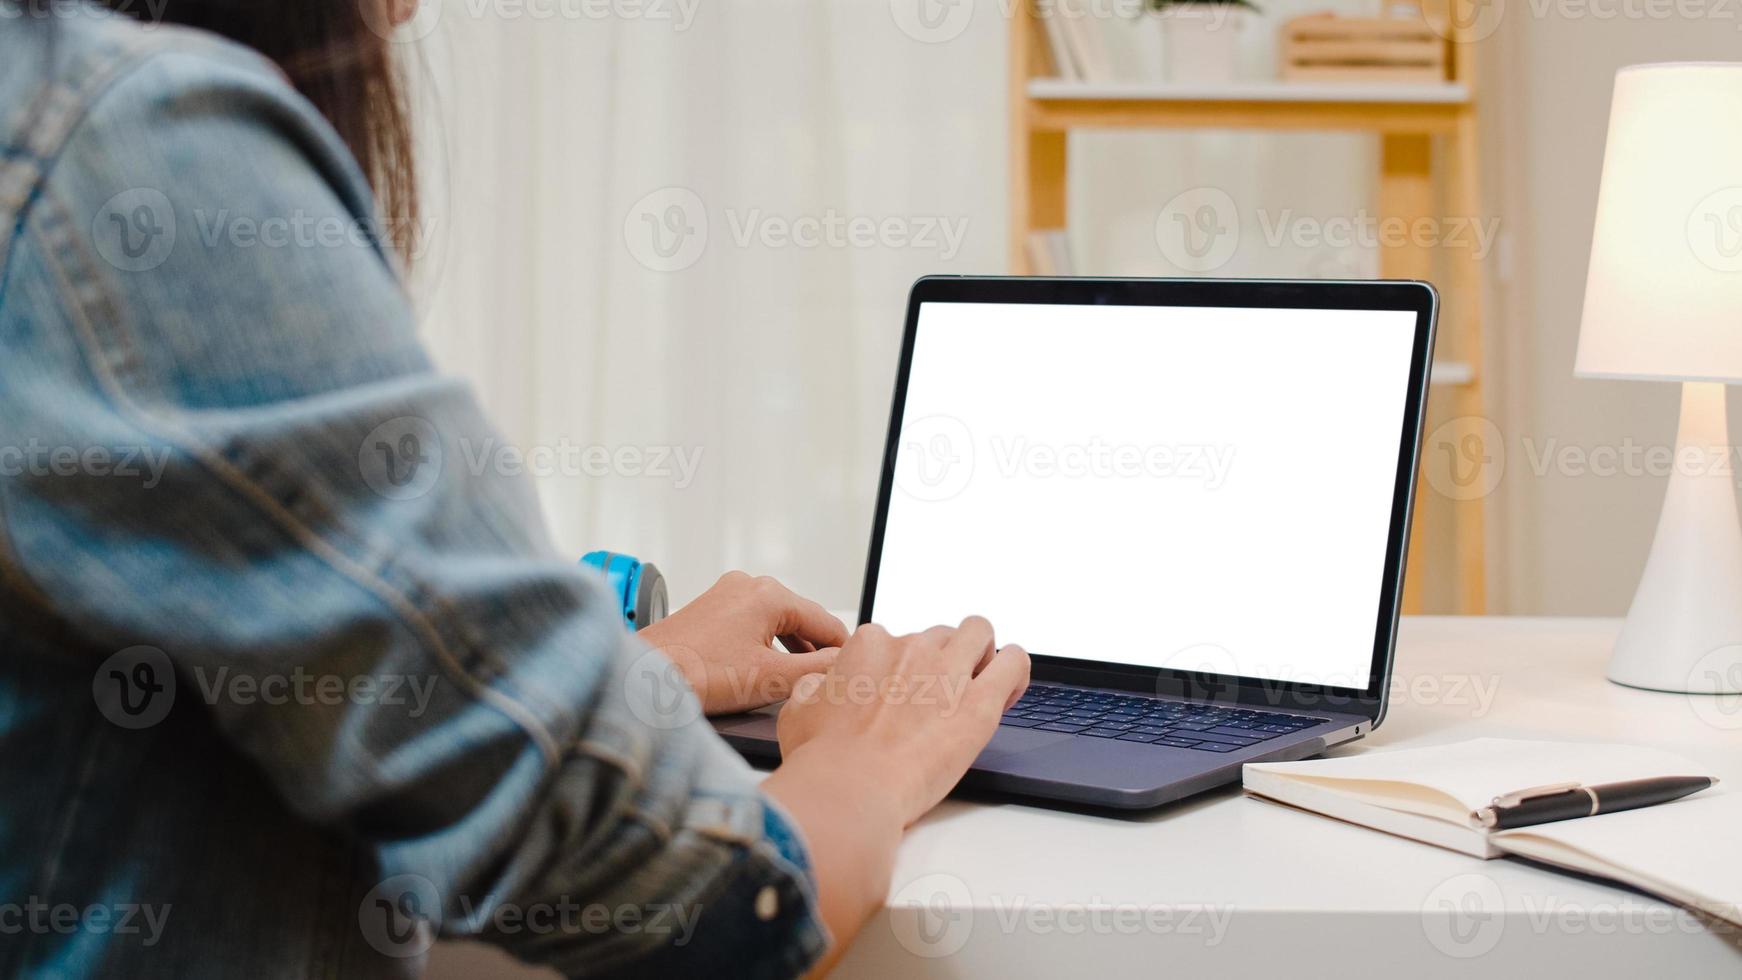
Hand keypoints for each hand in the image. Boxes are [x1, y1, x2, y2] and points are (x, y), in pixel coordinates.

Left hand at [636, 571, 847, 715]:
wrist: (643, 679)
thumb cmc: (699, 676)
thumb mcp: (772, 678)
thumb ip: (818, 669)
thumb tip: (845, 663)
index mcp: (769, 594)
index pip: (825, 622)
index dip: (843, 650)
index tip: (855, 670)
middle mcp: (749, 585)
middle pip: (801, 620)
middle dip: (815, 650)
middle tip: (831, 681)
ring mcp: (727, 594)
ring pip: (777, 622)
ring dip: (791, 650)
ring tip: (802, 680)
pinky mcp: (711, 609)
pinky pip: (753, 624)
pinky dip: (767, 646)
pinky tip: (767, 670)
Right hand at [760, 617, 1028, 970]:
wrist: (849, 791)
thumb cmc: (823, 759)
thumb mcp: (798, 710)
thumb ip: (817, 686)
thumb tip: (824, 685)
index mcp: (870, 646)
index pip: (896, 639)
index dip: (901, 666)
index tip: (901, 691)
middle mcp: (911, 650)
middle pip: (938, 636)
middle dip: (940, 659)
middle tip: (937, 694)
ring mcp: (948, 672)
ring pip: (979, 633)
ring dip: (980, 650)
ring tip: (979, 679)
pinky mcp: (979, 704)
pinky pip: (1013, 664)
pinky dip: (1014, 668)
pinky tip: (1008, 685)